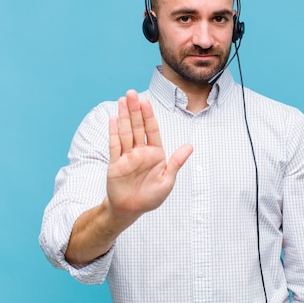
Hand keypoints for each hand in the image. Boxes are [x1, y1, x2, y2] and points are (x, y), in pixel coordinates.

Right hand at [106, 90, 192, 218]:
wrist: (131, 210)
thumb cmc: (151, 197)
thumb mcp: (167, 180)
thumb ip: (176, 162)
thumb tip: (190, 146)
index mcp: (155, 153)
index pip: (152, 130)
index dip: (149, 116)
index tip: (146, 101)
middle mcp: (140, 151)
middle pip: (137, 126)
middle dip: (135, 110)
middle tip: (131, 93)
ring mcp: (127, 156)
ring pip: (125, 132)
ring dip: (123, 116)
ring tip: (122, 100)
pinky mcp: (115, 164)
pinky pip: (115, 146)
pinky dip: (113, 132)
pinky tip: (113, 119)